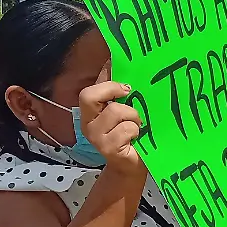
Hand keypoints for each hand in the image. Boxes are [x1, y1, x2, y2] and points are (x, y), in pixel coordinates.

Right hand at [78, 61, 145, 176]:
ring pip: (116, 111)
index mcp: (90, 112)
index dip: (107, 82)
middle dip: (112, 91)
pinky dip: (136, 130)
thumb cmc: (130, 135)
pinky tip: (136, 139)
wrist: (133, 166)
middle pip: (89, 96)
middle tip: (129, 94)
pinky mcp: (107, 148)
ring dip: (133, 116)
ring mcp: (96, 137)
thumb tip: (115, 60)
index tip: (126, 85)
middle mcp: (88, 123)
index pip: (89, 90)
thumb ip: (118, 91)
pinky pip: (126, 128)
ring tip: (138, 126)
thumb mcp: (125, 110)